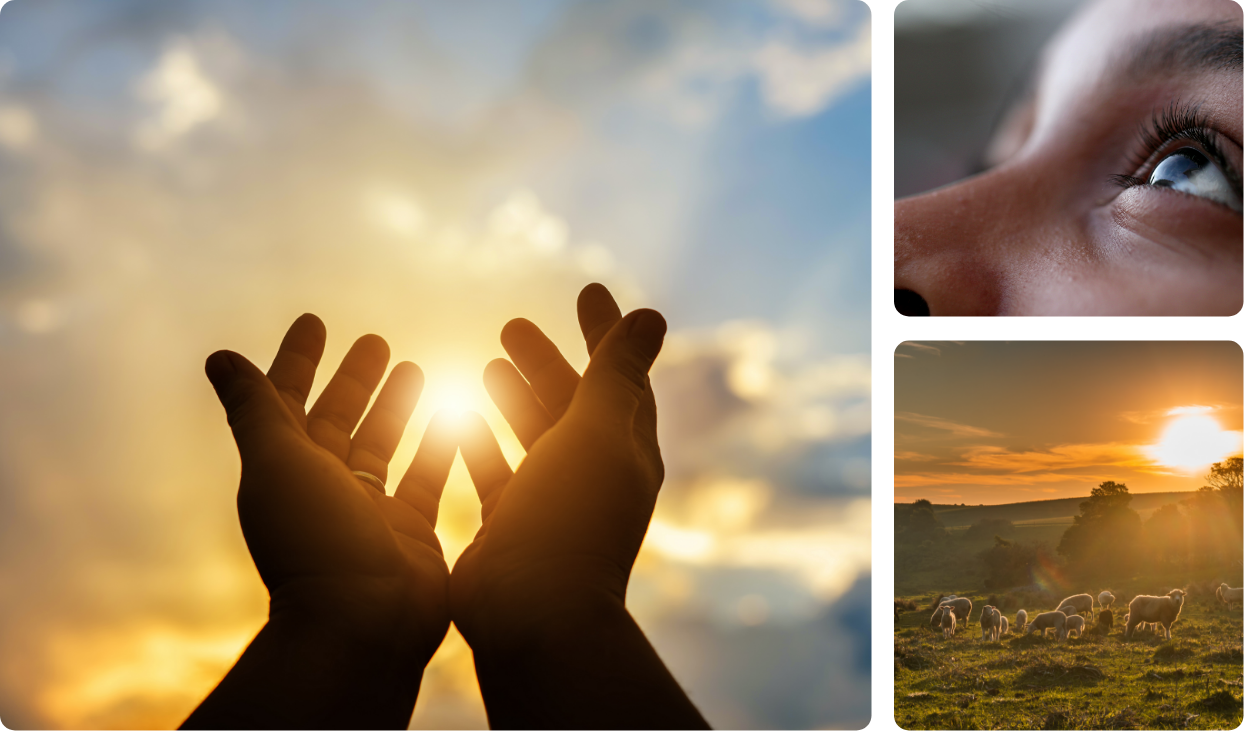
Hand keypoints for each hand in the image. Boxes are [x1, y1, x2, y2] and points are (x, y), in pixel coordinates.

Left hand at [185, 314, 456, 728]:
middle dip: (355, 380)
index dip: (297, 360)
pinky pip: (425, 479)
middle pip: (340, 420)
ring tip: (416, 368)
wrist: (364, 622)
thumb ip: (254, 409)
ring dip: (397, 408)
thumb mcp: (277, 463)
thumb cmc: (315, 539)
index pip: (288, 401)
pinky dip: (438, 447)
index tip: (315, 320)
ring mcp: (370, 512)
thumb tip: (219, 356)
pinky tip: (456, 416)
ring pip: (384, 446)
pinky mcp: (412, 532)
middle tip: (377, 341)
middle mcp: (326, 490)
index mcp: (286, 470)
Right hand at [450, 283, 666, 643]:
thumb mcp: (599, 432)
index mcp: (626, 450)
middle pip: (571, 404)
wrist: (533, 613)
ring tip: (486, 363)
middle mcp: (592, 475)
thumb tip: (653, 314)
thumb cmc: (570, 517)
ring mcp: (550, 503)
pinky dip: (479, 443)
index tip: (587, 290)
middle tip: (511, 324)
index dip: (606, 333)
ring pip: (532, 437)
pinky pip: (495, 474)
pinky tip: (455, 417)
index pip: (621, 377)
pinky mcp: (509, 527)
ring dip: (513, 398)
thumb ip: (617, 373)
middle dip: (546, 363)